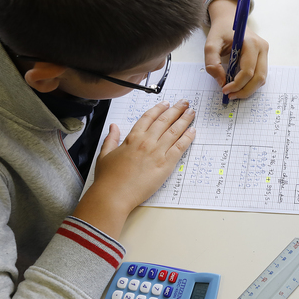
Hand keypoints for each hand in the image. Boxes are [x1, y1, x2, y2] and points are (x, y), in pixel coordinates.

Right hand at [73, 100, 195, 236]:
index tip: (166, 103)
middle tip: (184, 103)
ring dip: (185, 120)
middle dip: (176, 110)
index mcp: (132, 138)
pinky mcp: (166, 164)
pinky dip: (188, 137)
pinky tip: (193, 130)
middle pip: (164, 120)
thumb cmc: (108, 178)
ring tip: (192, 112)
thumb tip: (113, 127)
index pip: (148, 117)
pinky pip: (180, 147)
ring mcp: (157, 152)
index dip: (159, 109)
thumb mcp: (105, 155)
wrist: (114, 195)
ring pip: (174, 131)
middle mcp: (146, 142)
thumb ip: (110, 139)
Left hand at [204, 0, 268, 99]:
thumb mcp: (210, 44)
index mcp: (251, 43)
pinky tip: (239, 85)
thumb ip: (212, 62)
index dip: (236, 84)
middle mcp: (262, 47)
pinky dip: (250, 84)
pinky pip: (260, 75)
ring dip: (248, 89)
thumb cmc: (220, 31)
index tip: (224, 89)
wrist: (229, 20)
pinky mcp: (263, 57)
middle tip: (230, 96)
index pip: (247, 71)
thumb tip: (221, 81)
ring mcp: (265, 52)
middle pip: (258, 77)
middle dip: (244, 90)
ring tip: (234, 93)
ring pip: (261, 79)